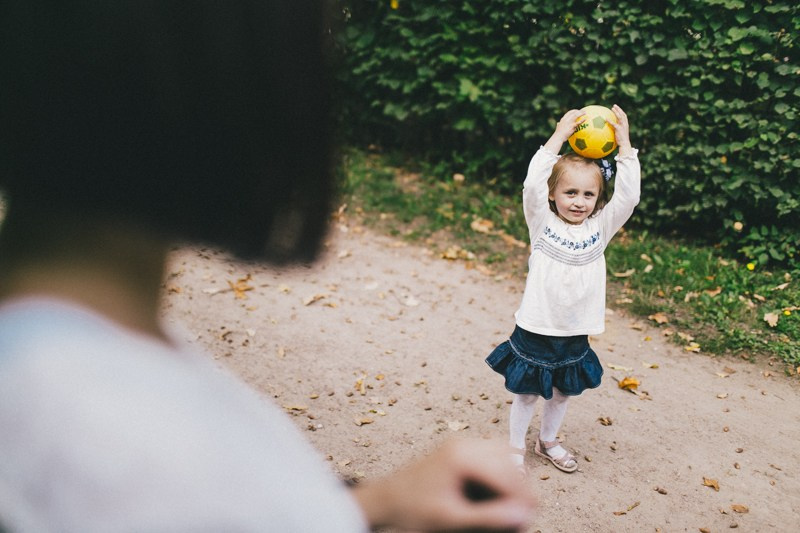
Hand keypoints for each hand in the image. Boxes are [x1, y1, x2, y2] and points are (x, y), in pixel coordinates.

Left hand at [352, 438, 535, 531]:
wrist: (386, 499)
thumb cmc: (413, 510)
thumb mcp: (452, 519)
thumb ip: (489, 517)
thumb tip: (523, 515)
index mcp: (462, 456)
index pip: (506, 472)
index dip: (523, 496)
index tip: (532, 516)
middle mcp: (464, 443)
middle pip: (508, 460)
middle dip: (520, 487)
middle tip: (526, 513)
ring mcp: (461, 444)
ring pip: (502, 455)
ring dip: (511, 478)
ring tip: (513, 505)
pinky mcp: (459, 450)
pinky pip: (490, 455)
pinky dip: (499, 473)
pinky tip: (498, 495)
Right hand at [543, 109, 584, 153]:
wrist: (558, 137)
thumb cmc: (558, 134)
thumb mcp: (558, 127)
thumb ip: (559, 124)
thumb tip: (558, 123)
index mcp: (563, 119)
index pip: (569, 112)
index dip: (574, 111)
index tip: (577, 111)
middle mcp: (566, 119)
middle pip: (573, 113)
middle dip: (579, 111)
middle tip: (583, 111)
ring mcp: (569, 122)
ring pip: (576, 115)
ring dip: (581, 113)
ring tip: (585, 113)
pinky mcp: (572, 126)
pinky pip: (578, 122)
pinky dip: (582, 120)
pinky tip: (585, 119)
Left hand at [607, 104, 632, 156]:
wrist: (624, 144)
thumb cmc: (621, 141)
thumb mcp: (620, 134)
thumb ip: (617, 130)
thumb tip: (611, 129)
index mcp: (626, 125)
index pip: (624, 116)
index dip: (621, 111)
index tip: (617, 108)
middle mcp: (625, 124)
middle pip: (622, 114)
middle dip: (619, 109)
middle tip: (614, 106)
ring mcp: (622, 126)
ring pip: (620, 117)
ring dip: (616, 112)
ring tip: (612, 108)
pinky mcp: (619, 129)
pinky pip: (614, 124)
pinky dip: (610, 120)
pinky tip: (606, 118)